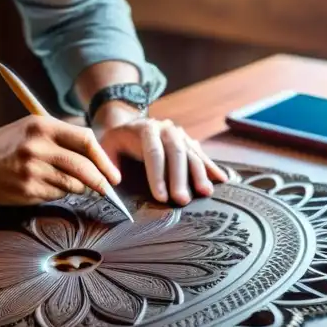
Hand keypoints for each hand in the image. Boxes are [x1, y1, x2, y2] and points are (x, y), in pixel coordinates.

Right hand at [0, 115, 121, 204]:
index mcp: (43, 126)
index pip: (86, 141)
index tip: (113, 173)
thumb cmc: (9, 144)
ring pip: (72, 185)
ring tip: (65, 181)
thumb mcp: (34, 128)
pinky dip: (58, 193)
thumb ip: (64, 137)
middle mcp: (37, 147)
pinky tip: (44, 185)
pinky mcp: (26, 190)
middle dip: (101, 181)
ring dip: (77, 187)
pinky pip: (56, 195)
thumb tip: (100, 158)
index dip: (104, 160)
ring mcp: (31, 170)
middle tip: (108, 188)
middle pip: (84, 167)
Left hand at [93, 105, 226, 204]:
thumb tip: (114, 183)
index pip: (153, 153)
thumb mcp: (104, 148)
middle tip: (182, 201)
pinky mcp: (189, 142)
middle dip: (180, 178)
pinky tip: (222, 180)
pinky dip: (211, 168)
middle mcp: (166, 129)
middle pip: (177, 153)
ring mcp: (180, 134)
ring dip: (200, 174)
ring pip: (192, 153)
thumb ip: (107, 164)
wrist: (127, 125)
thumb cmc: (114, 143)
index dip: (157, 176)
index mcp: (145, 129)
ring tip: (205, 193)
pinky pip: (201, 155)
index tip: (160, 197)